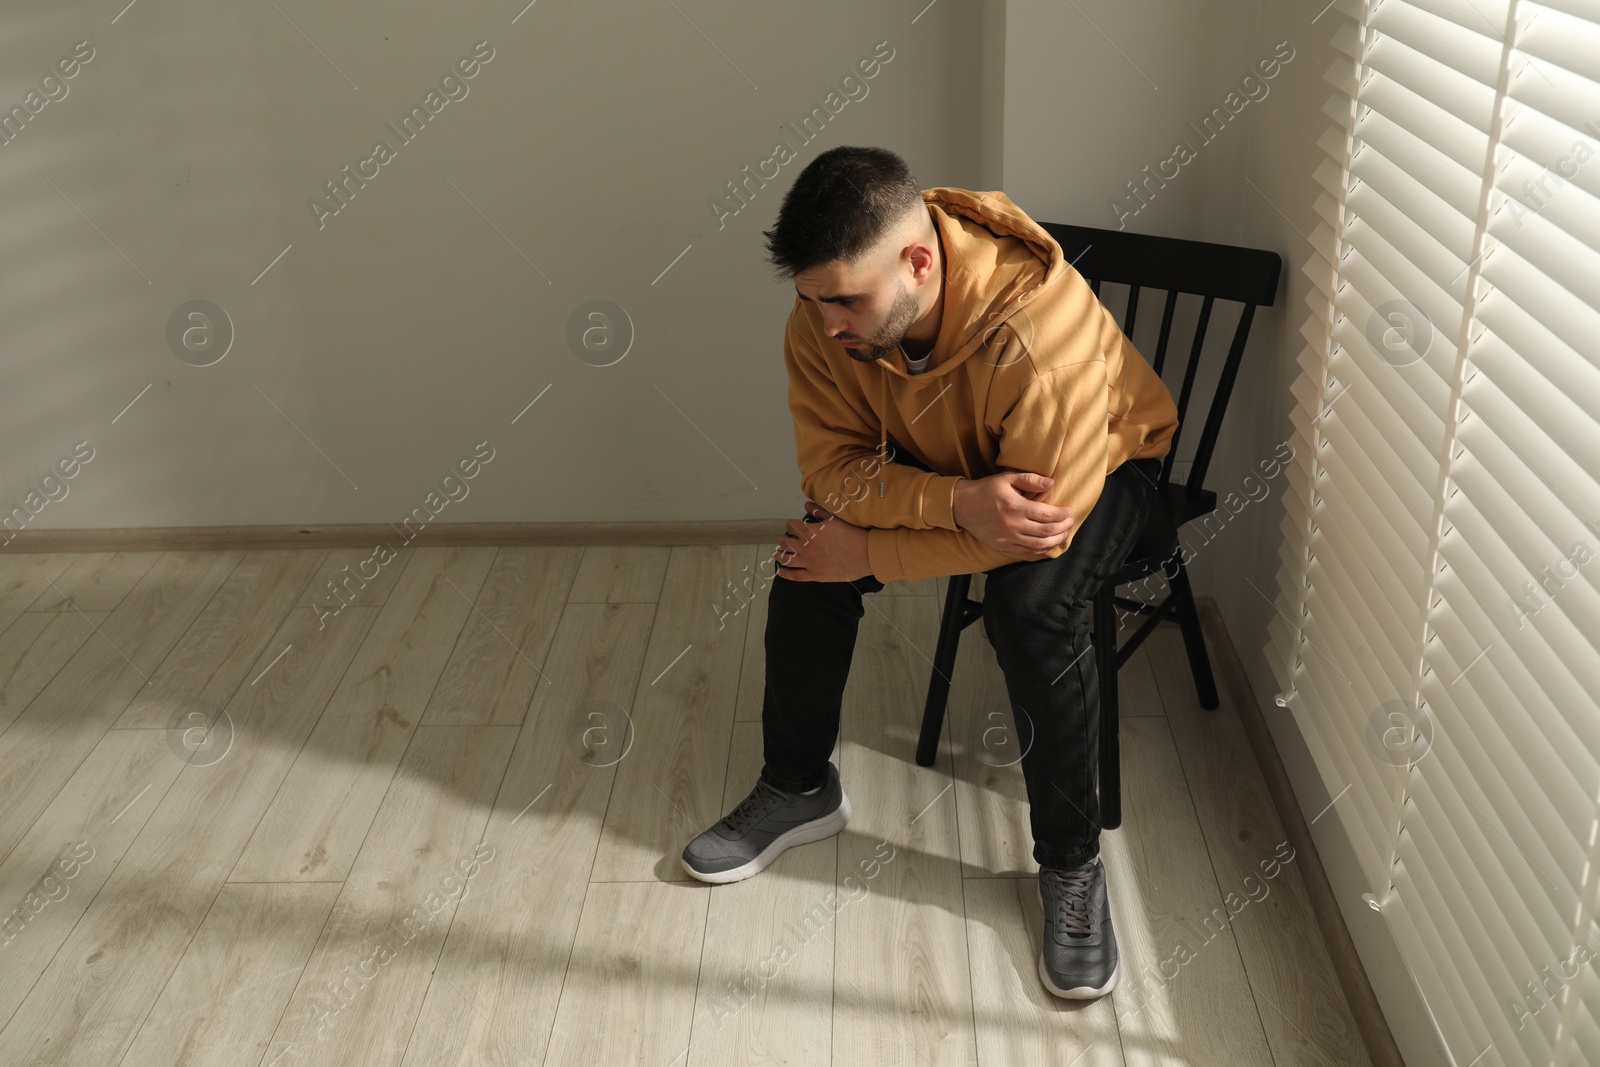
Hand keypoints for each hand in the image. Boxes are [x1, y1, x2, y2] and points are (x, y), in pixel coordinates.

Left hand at [773, 501, 873, 581]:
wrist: (866, 554)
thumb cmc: (853, 535)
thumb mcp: (835, 519)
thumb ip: (819, 512)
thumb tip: (807, 505)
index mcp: (810, 532)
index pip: (791, 526)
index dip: (790, 525)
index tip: (792, 526)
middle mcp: (806, 547)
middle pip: (785, 542)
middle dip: (784, 538)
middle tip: (786, 539)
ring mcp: (809, 562)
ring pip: (786, 558)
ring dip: (780, 554)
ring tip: (778, 552)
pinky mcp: (815, 575)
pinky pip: (794, 575)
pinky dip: (785, 573)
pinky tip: (780, 571)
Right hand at [952, 472, 1073, 555]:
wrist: (962, 506)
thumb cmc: (985, 489)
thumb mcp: (1007, 478)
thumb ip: (1030, 479)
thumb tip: (1051, 483)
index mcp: (1015, 507)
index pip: (1046, 514)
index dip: (1061, 514)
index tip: (1069, 511)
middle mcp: (1013, 525)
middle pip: (1045, 531)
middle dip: (1062, 528)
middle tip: (1070, 523)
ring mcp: (1007, 538)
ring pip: (1038, 544)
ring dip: (1054, 541)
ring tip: (1063, 535)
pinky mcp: (1002, 545)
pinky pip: (1025, 552)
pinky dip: (1039, 550)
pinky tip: (1047, 545)